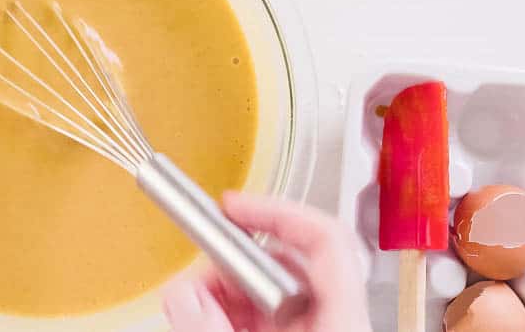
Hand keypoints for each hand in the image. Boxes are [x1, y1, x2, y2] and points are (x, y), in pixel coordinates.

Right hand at [162, 192, 371, 331]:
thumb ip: (210, 326)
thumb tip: (180, 292)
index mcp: (343, 319)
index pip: (325, 238)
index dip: (276, 211)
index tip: (230, 206)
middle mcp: (338, 321)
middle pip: (291, 262)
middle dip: (236, 260)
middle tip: (200, 270)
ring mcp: (321, 331)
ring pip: (275, 291)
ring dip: (229, 288)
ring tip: (197, 300)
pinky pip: (270, 317)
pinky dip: (235, 311)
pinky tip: (210, 318)